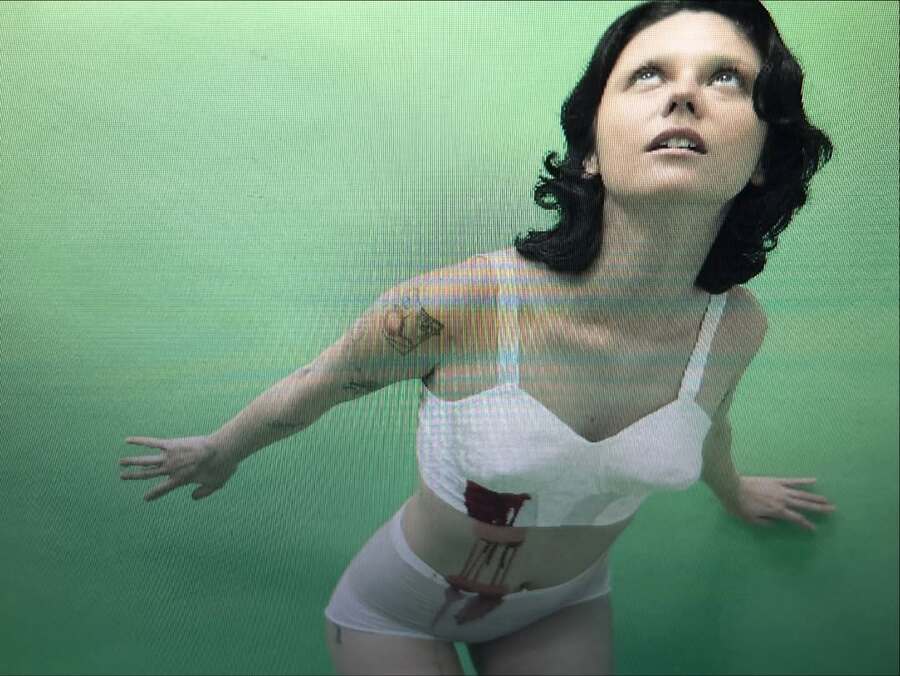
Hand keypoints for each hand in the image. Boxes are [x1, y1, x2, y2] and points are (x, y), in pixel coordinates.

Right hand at [119, 435, 237, 502]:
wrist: (221, 450)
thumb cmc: (222, 467)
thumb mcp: (216, 485)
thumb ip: (204, 493)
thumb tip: (192, 497)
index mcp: (179, 481)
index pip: (162, 490)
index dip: (153, 494)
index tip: (145, 498)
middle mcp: (170, 470)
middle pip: (148, 474)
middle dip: (134, 476)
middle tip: (122, 477)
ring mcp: (169, 457)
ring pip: (146, 460)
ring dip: (132, 461)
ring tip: (120, 463)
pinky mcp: (171, 444)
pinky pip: (152, 442)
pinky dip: (140, 441)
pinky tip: (128, 440)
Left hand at [729, 476, 835, 530]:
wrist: (732, 487)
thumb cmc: (739, 506)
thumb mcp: (750, 520)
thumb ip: (764, 523)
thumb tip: (775, 524)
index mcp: (777, 511)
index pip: (796, 519)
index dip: (806, 525)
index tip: (814, 529)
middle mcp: (782, 500)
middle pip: (804, 505)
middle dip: (819, 509)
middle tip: (832, 510)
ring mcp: (780, 489)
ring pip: (802, 494)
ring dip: (815, 497)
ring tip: (828, 500)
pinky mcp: (776, 480)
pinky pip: (792, 480)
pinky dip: (803, 481)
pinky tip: (814, 480)